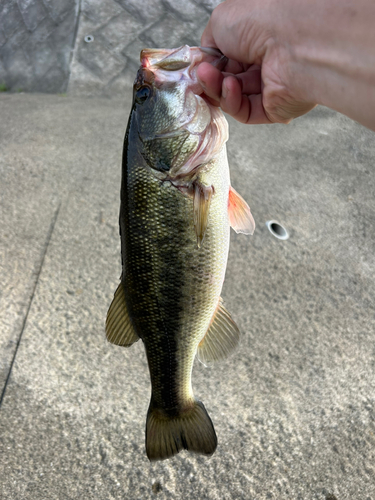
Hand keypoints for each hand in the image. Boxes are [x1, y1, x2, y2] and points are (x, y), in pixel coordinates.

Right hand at [197, 0, 315, 123]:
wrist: (292, 39)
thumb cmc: (261, 19)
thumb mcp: (221, 20)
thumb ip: (209, 43)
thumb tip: (205, 62)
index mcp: (256, 39)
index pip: (226, 59)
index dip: (209, 65)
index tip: (197, 68)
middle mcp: (265, 62)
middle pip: (227, 79)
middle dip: (210, 78)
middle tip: (202, 73)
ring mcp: (270, 87)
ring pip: (233, 97)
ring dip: (218, 89)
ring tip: (210, 77)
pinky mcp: (274, 109)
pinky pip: (245, 111)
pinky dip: (232, 101)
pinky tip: (230, 86)